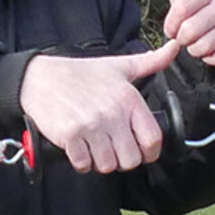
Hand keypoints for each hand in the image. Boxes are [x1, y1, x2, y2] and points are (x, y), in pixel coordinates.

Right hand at [19, 41, 179, 173]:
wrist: (39, 79)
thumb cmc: (80, 75)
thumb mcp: (119, 66)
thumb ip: (150, 63)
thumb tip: (174, 48)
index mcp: (128, 99)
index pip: (152, 140)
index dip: (149, 152)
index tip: (139, 151)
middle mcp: (112, 113)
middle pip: (130, 160)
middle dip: (121, 159)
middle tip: (111, 150)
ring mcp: (91, 125)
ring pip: (107, 165)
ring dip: (100, 162)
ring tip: (94, 147)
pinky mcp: (70, 136)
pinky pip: (84, 165)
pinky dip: (81, 162)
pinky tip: (78, 148)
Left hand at [161, 0, 214, 66]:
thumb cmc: (195, 1)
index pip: (181, 8)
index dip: (171, 22)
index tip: (171, 25)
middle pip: (190, 31)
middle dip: (183, 37)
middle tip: (187, 32)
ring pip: (203, 46)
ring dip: (195, 48)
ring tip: (200, 38)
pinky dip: (210, 57)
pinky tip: (213, 46)